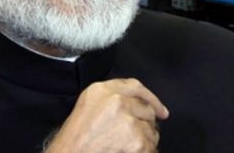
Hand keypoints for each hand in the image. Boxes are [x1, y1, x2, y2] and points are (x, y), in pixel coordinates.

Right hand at [45, 78, 169, 152]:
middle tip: (134, 138)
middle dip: (145, 124)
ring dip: (144, 141)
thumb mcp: (86, 110)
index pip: (135, 87)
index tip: (160, 110)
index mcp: (100, 91)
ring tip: (125, 148)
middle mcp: (116, 101)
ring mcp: (127, 120)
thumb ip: (109, 101)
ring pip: (150, 129)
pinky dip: (145, 152)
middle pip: (146, 109)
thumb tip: (137, 104)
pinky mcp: (136, 140)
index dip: (150, 99)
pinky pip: (151, 146)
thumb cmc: (73, 143)